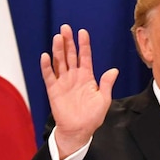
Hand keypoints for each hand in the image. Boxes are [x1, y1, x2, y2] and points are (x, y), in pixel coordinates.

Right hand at [41, 24, 117, 158]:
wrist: (79, 130)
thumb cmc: (92, 116)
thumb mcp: (103, 100)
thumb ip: (106, 84)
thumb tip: (114, 70)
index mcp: (87, 77)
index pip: (84, 57)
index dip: (83, 44)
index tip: (82, 32)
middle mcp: (74, 76)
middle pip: (70, 55)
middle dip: (68, 42)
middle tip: (65, 28)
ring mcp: (63, 82)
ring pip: (59, 62)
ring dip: (58, 50)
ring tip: (57, 38)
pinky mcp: (53, 90)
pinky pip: (49, 76)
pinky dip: (46, 66)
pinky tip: (45, 56)